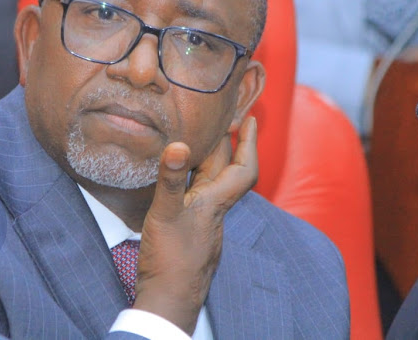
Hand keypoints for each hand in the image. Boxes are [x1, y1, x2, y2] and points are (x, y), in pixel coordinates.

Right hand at [133, 116, 257, 334]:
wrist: (169, 300)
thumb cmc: (170, 260)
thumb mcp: (166, 214)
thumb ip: (171, 180)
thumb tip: (179, 145)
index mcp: (215, 202)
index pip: (243, 167)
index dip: (249, 142)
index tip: (251, 117)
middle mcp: (214, 210)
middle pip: (228, 170)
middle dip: (228, 143)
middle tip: (223, 118)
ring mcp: (203, 221)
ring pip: (213, 183)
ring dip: (211, 160)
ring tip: (202, 139)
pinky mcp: (191, 230)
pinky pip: (198, 195)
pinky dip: (194, 178)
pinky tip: (182, 177)